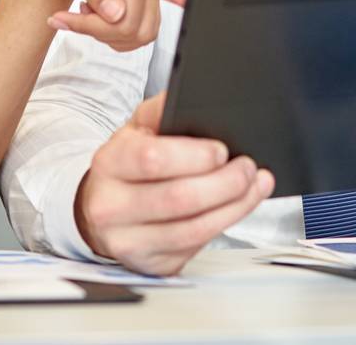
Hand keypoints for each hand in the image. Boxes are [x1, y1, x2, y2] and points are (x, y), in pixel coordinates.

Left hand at [26, 0, 186, 51]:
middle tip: (68, 17)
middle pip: (134, 21)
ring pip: (138, 32)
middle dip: (97, 28)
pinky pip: (136, 35)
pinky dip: (111, 36)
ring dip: (105, 33)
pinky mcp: (140, 4)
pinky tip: (95, 19)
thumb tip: (116, 13)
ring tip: (83, 14)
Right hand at [76, 93, 274, 274]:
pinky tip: (237, 207)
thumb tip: (191, 91)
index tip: (222, 150)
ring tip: (255, 186)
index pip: (152, 159)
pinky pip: (195, 248)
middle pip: (179, 198)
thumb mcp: (135, 130)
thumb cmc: (126, 166)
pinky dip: (224, 225)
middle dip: (226, 182)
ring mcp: (128, 242)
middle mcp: (111, 207)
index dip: (195, 155)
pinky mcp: (149, 265)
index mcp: (109, 164)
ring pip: (193, 229)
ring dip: (234, 206)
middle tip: (249, 168)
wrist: (100, 209)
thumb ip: (161, 110)